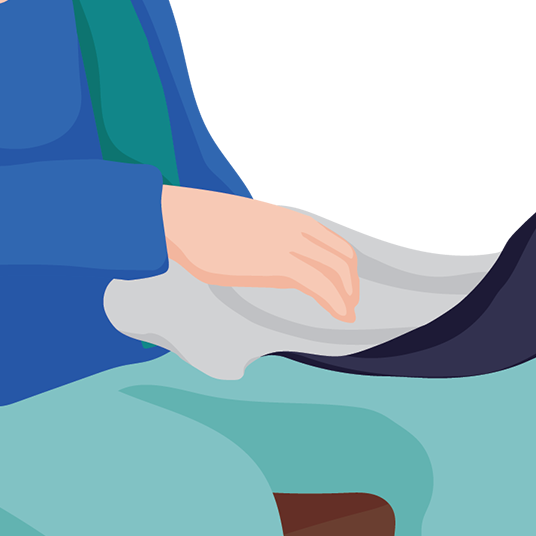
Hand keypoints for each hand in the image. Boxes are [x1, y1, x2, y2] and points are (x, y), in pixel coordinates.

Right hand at [161, 187, 359, 321]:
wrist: (184, 221)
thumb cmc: (204, 227)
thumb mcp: (244, 228)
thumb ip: (263, 239)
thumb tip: (262, 255)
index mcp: (290, 219)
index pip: (333, 241)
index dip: (346, 266)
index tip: (346, 286)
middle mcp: (296, 229)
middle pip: (342, 255)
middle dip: (351, 283)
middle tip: (349, 305)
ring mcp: (288, 245)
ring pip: (337, 270)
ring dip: (347, 296)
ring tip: (346, 314)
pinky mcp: (278, 264)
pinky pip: (320, 285)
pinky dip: (336, 303)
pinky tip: (341, 316)